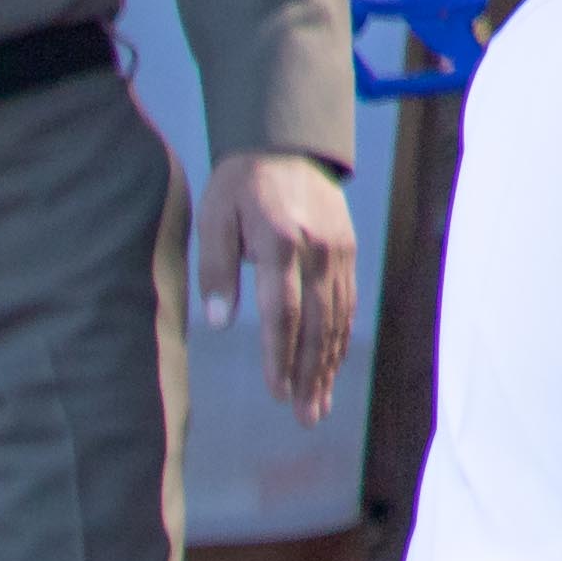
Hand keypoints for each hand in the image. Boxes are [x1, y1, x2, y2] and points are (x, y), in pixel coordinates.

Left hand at [196, 149, 358, 419]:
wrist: (285, 144)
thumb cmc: (239, 186)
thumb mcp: (214, 219)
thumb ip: (216, 270)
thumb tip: (218, 322)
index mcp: (282, 244)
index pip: (282, 312)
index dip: (280, 356)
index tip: (276, 392)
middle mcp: (318, 251)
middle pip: (316, 323)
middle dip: (310, 374)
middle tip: (305, 416)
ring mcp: (339, 251)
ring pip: (336, 318)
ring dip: (328, 365)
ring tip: (317, 406)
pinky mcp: (347, 250)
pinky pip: (346, 302)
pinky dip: (339, 338)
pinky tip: (331, 367)